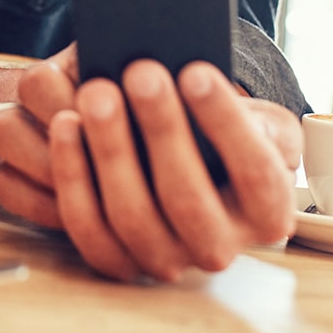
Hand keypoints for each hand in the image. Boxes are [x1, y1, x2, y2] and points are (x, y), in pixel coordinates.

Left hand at [0, 44, 300, 281]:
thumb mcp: (258, 122)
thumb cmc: (226, 138)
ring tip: (97, 92)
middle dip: (162, 129)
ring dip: (111, 150)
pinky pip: (88, 227)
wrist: (199, 173)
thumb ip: (249, 109)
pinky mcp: (118, 259)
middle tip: (142, 71)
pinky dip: (73, 175)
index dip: (224, 122)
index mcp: (267, 212)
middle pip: (187, 199)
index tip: (196, 71)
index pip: (254, 172)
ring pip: (132, 217)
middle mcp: (219, 247)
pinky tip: (65, 125)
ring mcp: (166, 260)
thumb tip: (201, 72)